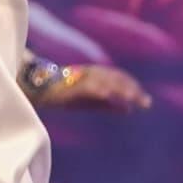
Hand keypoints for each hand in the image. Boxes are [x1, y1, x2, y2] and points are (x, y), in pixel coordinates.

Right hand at [24, 57, 150, 113]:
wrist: (37, 90)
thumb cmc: (63, 95)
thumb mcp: (89, 101)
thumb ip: (108, 104)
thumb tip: (129, 109)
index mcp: (95, 75)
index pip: (119, 78)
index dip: (133, 87)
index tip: (145, 100)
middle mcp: (89, 73)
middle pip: (115, 78)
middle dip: (131, 89)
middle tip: (145, 102)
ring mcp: (80, 77)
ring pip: (104, 80)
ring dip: (120, 89)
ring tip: (133, 98)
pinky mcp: (70, 85)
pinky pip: (87, 86)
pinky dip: (99, 90)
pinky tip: (109, 96)